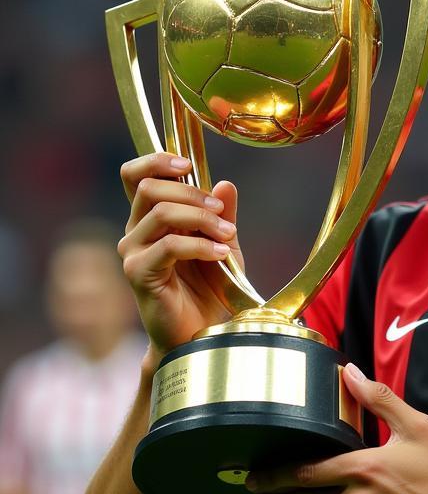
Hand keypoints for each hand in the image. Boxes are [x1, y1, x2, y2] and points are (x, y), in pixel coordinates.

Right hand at [119, 153, 242, 362]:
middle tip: (222, 211)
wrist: (206, 332)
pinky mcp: (139, 274)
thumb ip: (223, 213)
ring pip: (161, 213)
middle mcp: (136, 231)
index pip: (134, 176)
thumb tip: (225, 184)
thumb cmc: (212, 289)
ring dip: (202, 219)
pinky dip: (200, 245)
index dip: (156, 161)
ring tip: (227, 235)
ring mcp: (133, 252)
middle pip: (149, 187)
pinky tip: (221, 255)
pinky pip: (169, 245)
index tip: (188, 164)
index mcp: (152, 218)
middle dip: (192, 192)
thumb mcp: (225, 243)